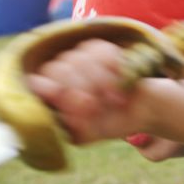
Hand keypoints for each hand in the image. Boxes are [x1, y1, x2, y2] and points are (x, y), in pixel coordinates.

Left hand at [26, 39, 151, 144]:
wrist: (146, 110)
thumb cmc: (113, 123)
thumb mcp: (88, 134)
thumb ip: (69, 124)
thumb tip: (61, 103)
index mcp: (52, 97)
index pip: (36, 83)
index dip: (52, 91)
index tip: (76, 102)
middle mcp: (61, 74)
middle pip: (58, 68)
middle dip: (80, 88)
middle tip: (97, 106)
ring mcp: (80, 59)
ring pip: (79, 58)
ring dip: (101, 81)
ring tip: (114, 100)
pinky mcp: (100, 49)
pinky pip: (100, 49)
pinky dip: (112, 67)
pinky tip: (121, 81)